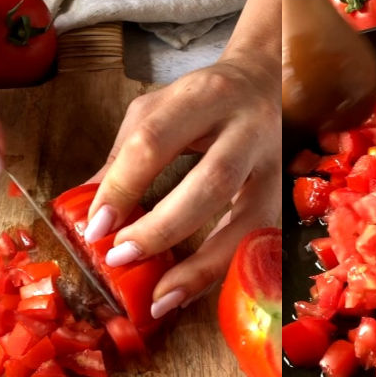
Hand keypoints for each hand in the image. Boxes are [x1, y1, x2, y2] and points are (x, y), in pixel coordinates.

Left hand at [82, 56, 282, 318]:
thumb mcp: (158, 110)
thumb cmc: (204, 101)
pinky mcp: (289, 196)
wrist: (271, 79)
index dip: (122, 186)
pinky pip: (263, 244)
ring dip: (202, 266)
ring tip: (160, 297)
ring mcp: (277, 165)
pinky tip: (194, 294)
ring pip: (249, 221)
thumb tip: (86, 212)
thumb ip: (124, 156)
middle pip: (211, 183)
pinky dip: (227, 273)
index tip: (96, 227)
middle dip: (162, 228)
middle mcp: (248, 128)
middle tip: (121, 258)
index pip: (155, 140)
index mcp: (204, 97)